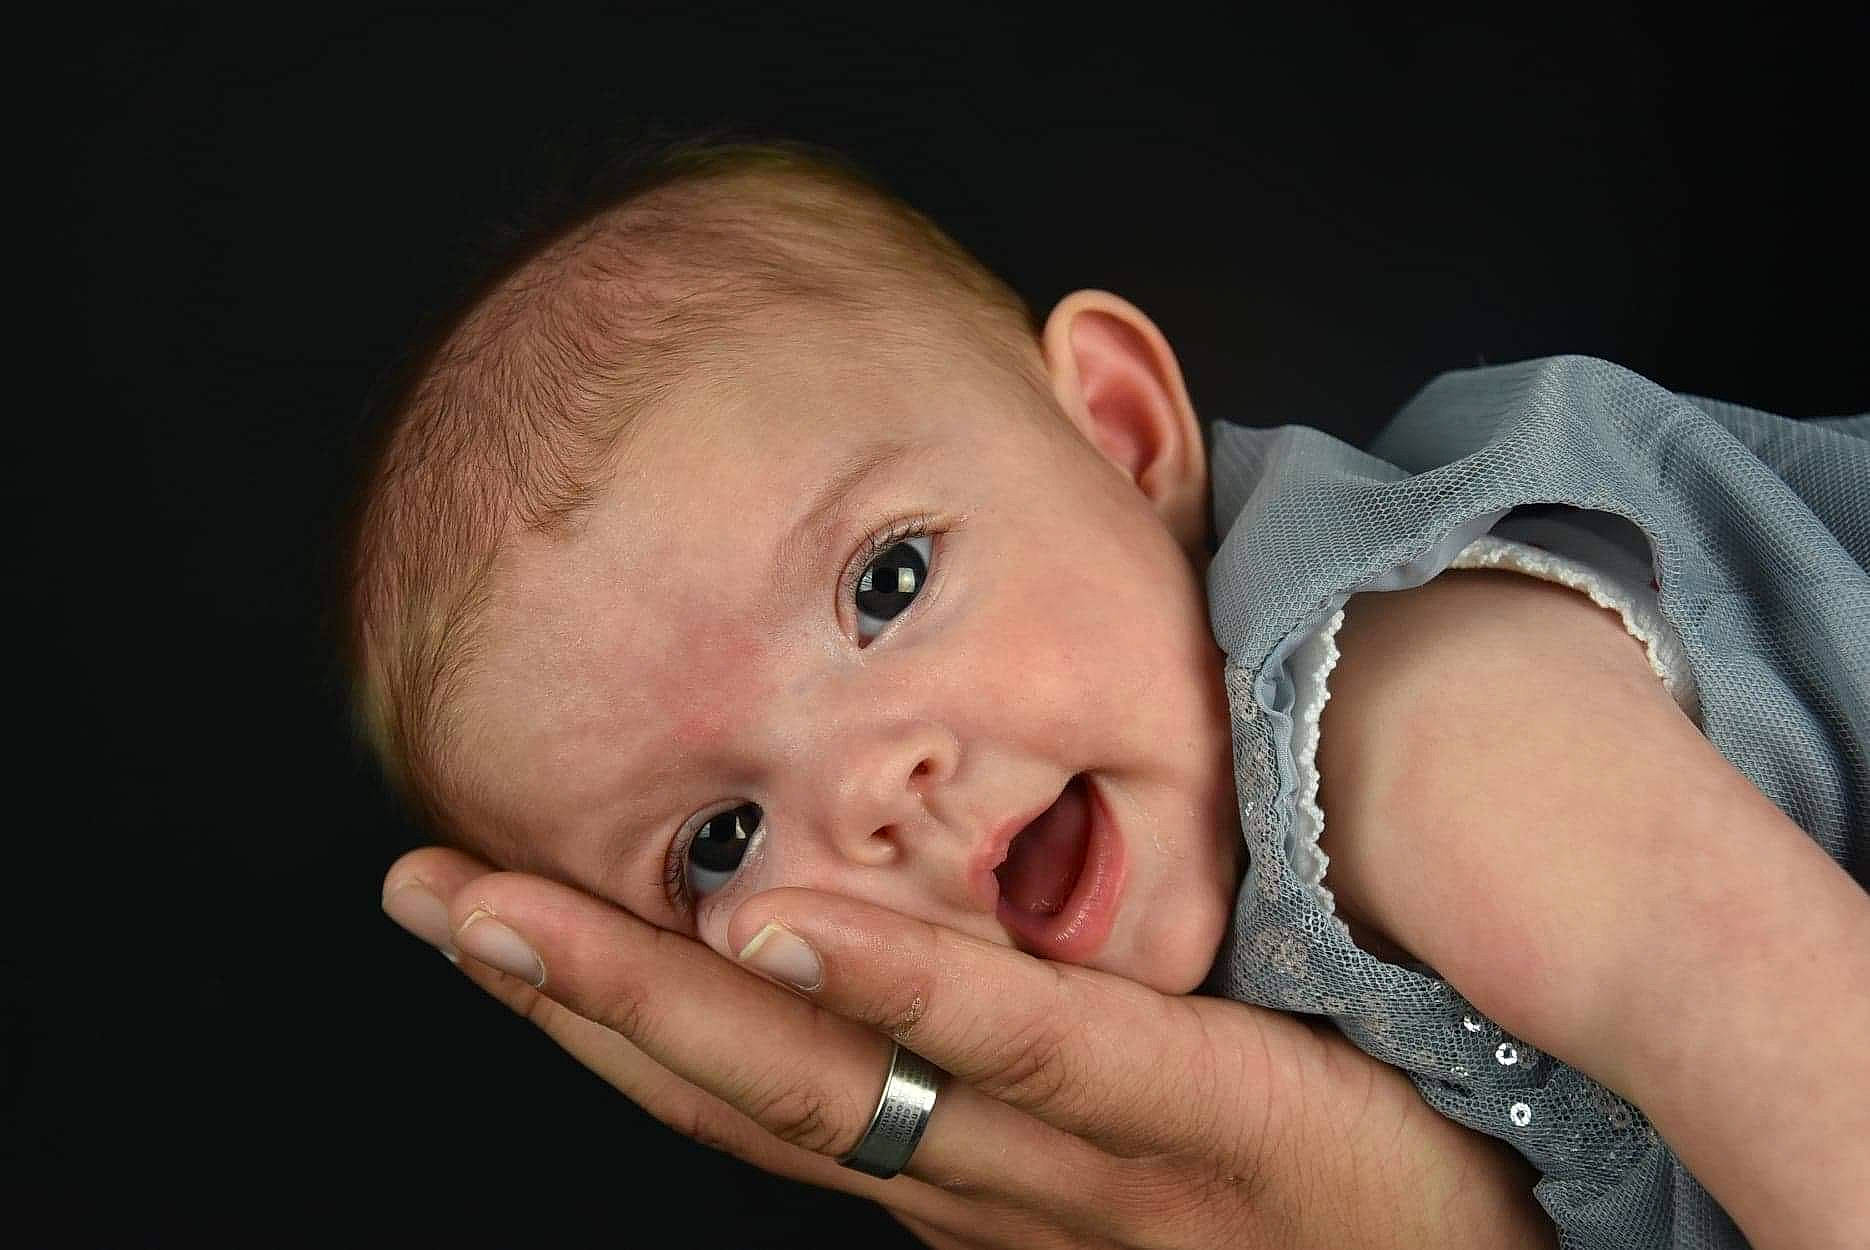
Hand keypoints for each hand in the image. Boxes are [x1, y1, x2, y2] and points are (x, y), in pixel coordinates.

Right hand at [383, 848, 1554, 1247]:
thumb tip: (913, 973)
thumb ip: (1014, 1068)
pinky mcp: (1198, 1119)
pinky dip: (890, 989)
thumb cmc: (1317, 1184)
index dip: (606, 1009)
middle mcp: (979, 1174)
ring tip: (512, 908)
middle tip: (423, 891)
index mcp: (964, 1161)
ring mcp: (1076, 1161)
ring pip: (829, 1080)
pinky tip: (777, 923)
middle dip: (565, 992)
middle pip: (737, 1082)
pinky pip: (1027, 1048)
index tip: (492, 918)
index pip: (752, 1084)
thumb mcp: (1132, 1125)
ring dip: (654, 994)